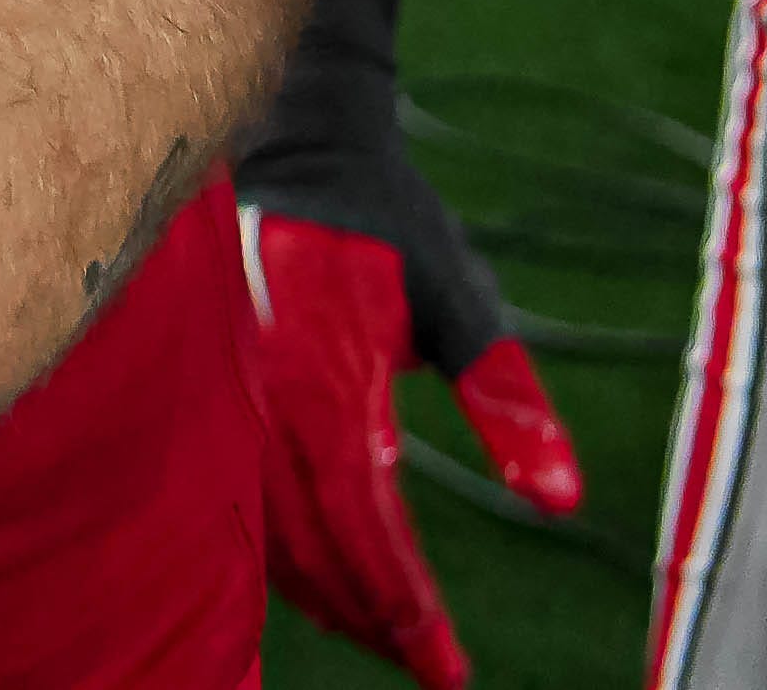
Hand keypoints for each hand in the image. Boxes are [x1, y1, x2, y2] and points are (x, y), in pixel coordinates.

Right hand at [239, 0, 583, 686]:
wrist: (285, 131)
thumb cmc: (381, 216)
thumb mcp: (460, 298)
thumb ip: (510, 402)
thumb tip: (562, 503)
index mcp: (326, 372)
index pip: (366, 523)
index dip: (405, 608)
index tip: (449, 669)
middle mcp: (262, 389)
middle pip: (311, 544)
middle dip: (371, 616)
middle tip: (426, 661)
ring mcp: (222, 385)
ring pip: (265, 524)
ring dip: (323, 591)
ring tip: (382, 630)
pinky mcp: (205, 381)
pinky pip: (238, 486)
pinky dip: (279, 543)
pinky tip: (311, 570)